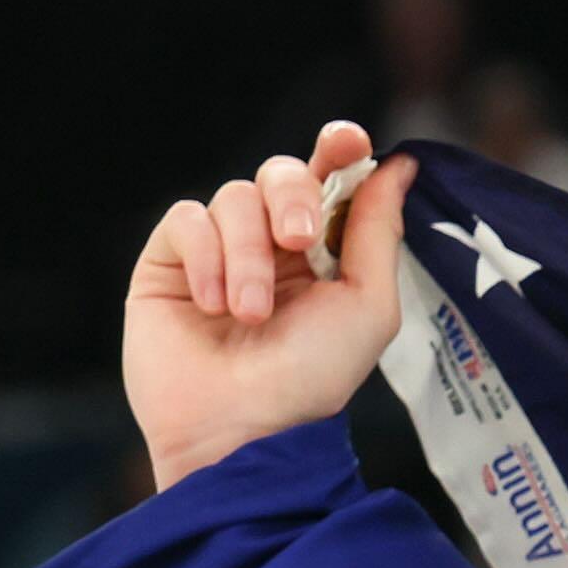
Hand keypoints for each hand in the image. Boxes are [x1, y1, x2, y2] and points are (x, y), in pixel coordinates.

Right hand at [127, 121, 418, 490]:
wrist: (242, 425)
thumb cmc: (311, 379)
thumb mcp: (366, 306)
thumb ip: (377, 233)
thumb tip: (399, 165)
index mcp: (324, 254)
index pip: (329, 181)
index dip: (339, 151)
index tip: (350, 141)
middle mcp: (270, 246)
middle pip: (279, 174)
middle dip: (293, 197)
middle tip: (301, 243)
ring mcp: (217, 251)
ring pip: (232, 199)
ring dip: (248, 255)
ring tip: (250, 313)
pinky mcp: (168, 261)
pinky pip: (186, 220)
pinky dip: (206, 257)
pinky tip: (212, 305)